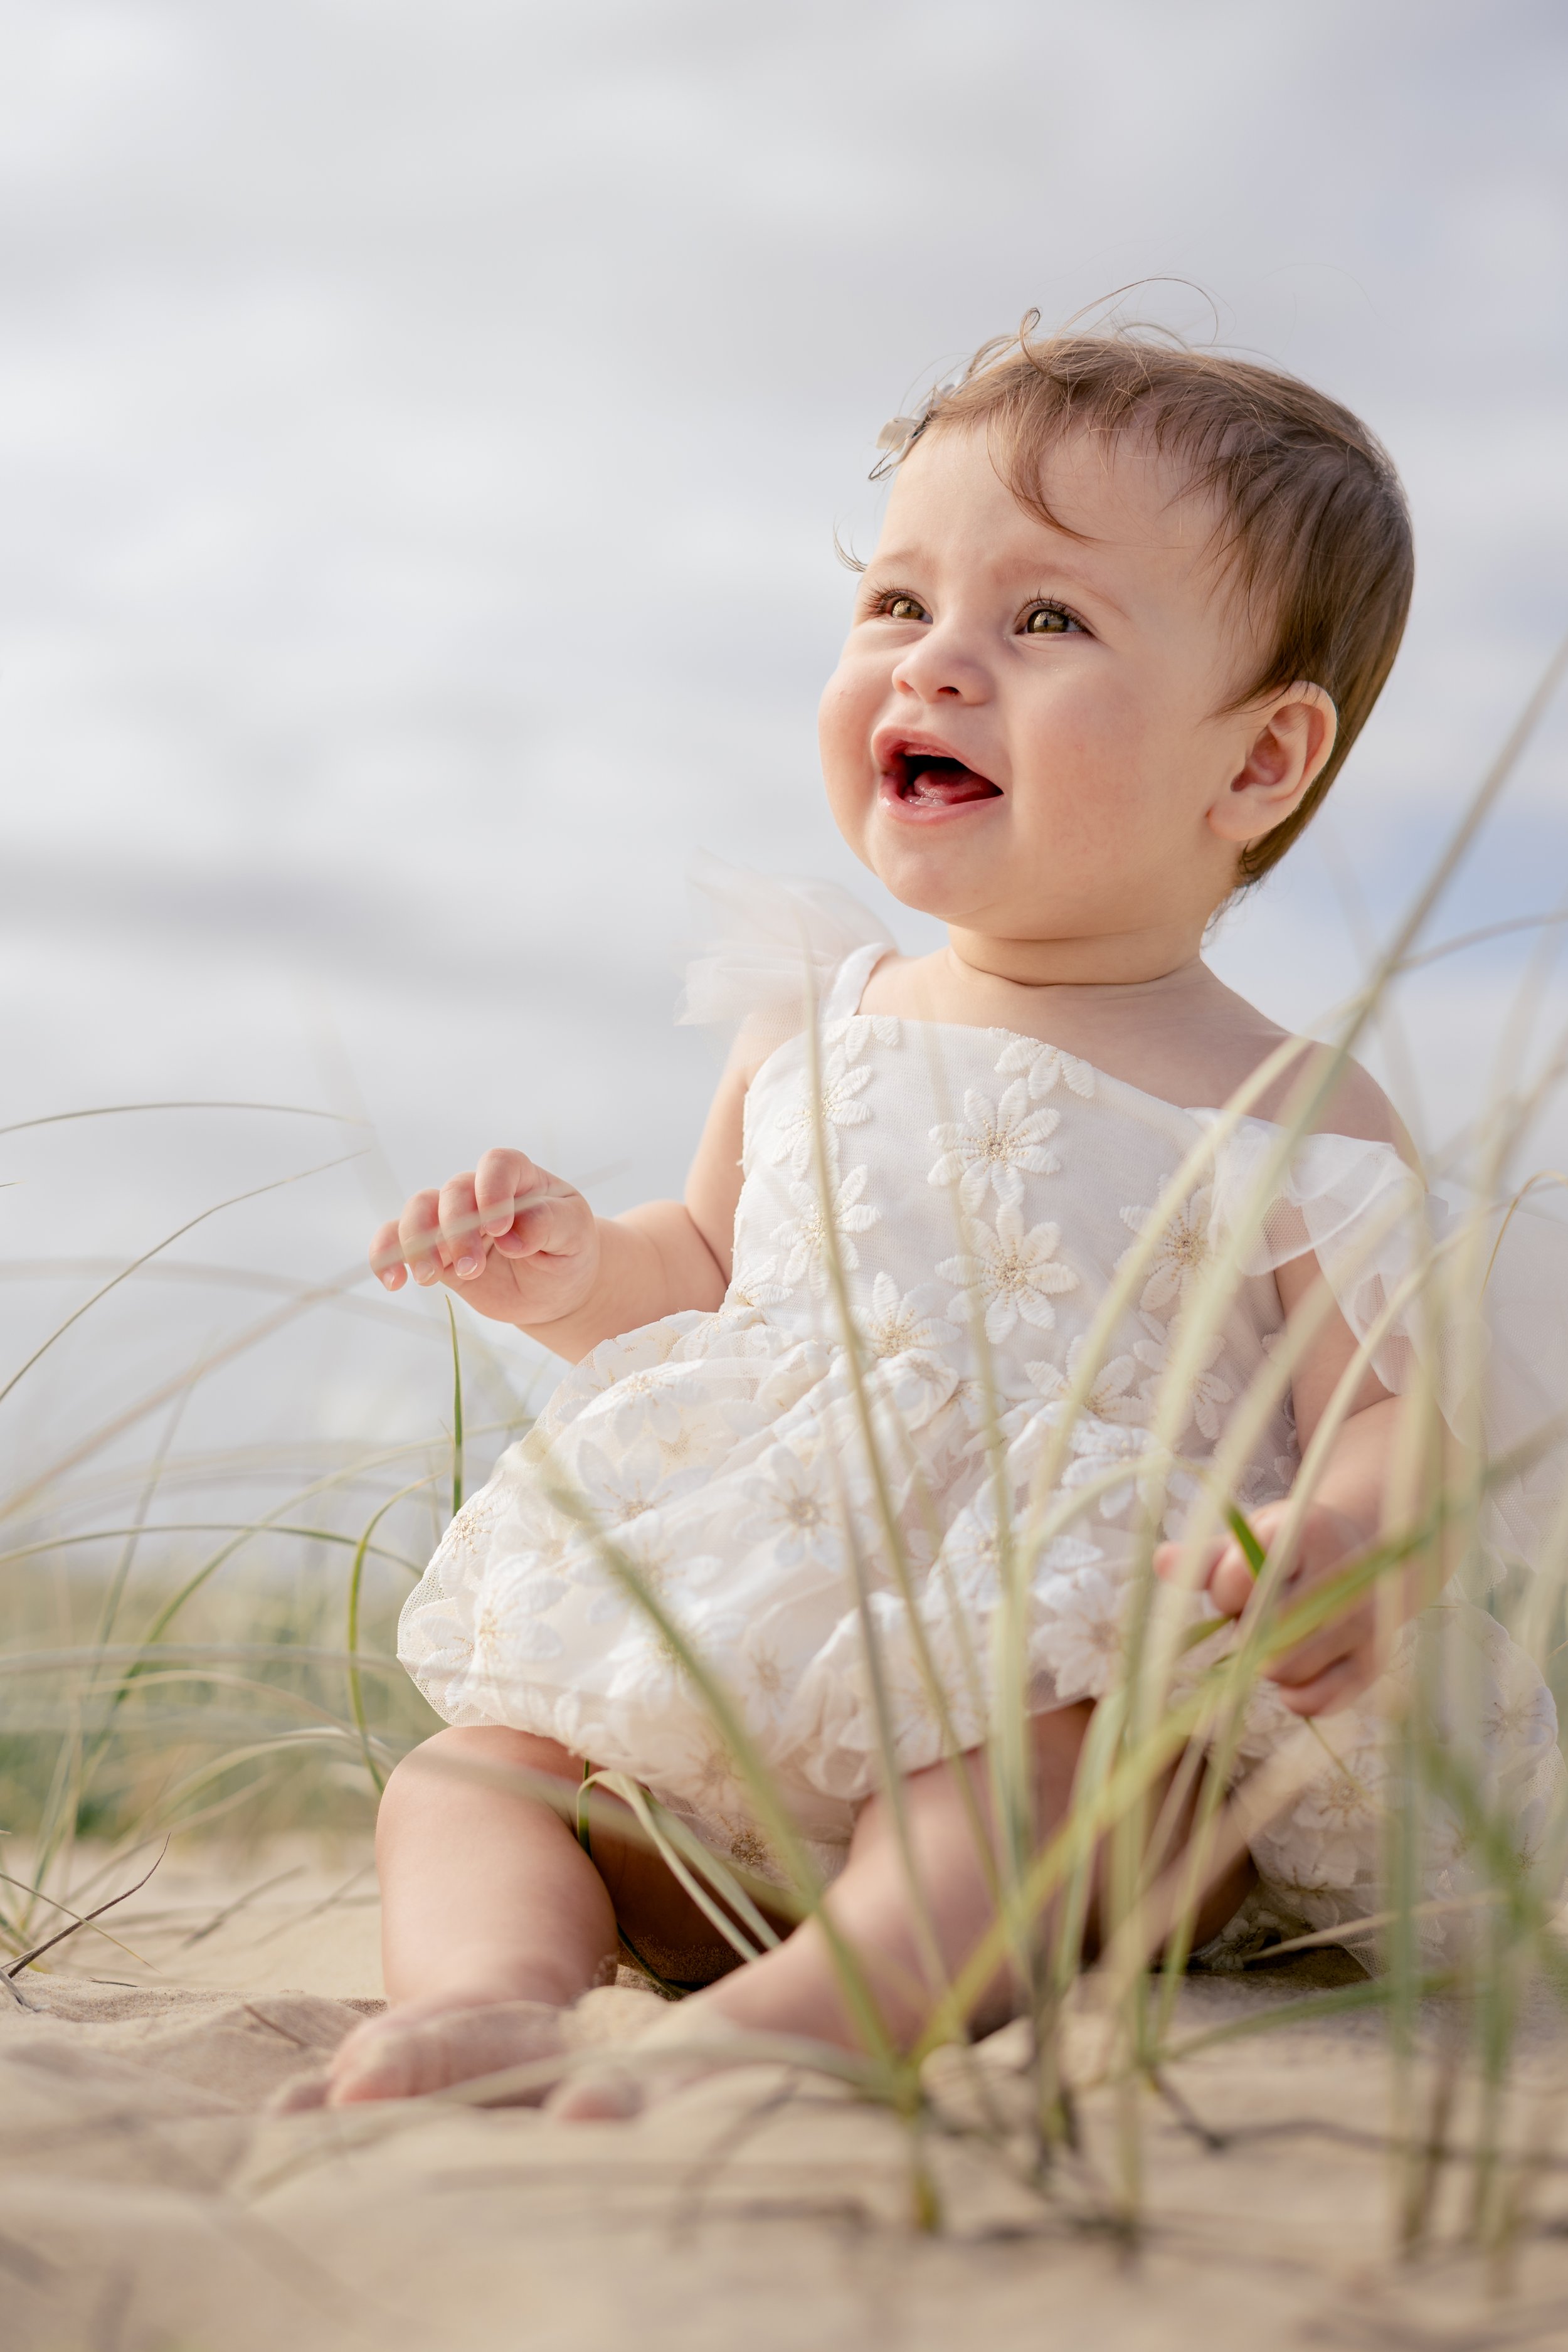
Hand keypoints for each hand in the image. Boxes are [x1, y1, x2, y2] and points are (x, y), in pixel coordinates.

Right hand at [370, 1147, 599, 1330]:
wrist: (556, 1287)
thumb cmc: (569, 1249)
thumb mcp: (573, 1234)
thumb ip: (548, 1225)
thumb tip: (511, 1238)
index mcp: (520, 1178)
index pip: (498, 1164)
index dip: (492, 1189)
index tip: (501, 1228)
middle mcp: (481, 1193)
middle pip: (453, 1192)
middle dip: (456, 1230)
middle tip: (473, 1268)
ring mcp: (453, 1221)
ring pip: (418, 1211)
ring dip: (418, 1242)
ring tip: (430, 1276)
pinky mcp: (435, 1252)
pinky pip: (398, 1242)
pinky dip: (387, 1257)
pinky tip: (394, 1281)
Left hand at [1154, 1499, 1381, 1717]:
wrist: (1373, 1553)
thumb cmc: (1295, 1546)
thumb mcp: (1254, 1537)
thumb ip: (1207, 1556)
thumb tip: (1162, 1561)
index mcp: (1306, 1532)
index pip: (1240, 1577)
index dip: (1225, 1588)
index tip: (1237, 1582)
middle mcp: (1343, 1577)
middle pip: (1263, 1630)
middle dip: (1246, 1629)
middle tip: (1256, 1616)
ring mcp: (1363, 1622)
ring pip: (1288, 1670)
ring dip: (1267, 1664)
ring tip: (1276, 1639)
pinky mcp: (1374, 1661)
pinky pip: (1319, 1701)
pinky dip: (1296, 1696)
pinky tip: (1294, 1673)